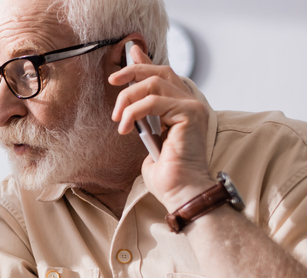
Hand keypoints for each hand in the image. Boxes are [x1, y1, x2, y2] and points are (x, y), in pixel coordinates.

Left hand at [109, 43, 213, 211]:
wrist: (181, 192)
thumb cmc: (166, 175)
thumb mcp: (148, 140)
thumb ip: (142, 120)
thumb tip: (128, 107)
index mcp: (183, 108)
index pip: (164, 76)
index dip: (144, 63)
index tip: (127, 56)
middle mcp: (191, 104)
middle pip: (161, 71)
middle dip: (133, 70)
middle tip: (112, 79)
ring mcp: (193, 107)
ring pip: (154, 83)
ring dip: (129, 96)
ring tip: (118, 117)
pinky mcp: (190, 114)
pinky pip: (155, 101)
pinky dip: (134, 111)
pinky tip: (125, 127)